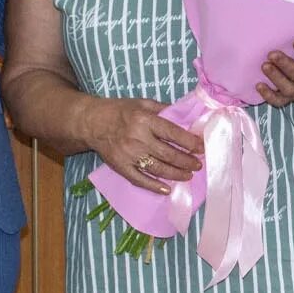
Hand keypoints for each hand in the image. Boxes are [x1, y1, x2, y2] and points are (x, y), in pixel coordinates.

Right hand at [79, 97, 203, 194]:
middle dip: (186, 161)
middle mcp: (138, 138)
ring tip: (188, 175)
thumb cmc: (120, 111)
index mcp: (145, 120)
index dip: (189, 142)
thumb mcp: (142, 103)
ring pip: (157, 168)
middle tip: (198, 164)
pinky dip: (154, 186)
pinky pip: (140, 179)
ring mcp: (129, 155)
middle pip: (168, 154)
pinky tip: (167, 189)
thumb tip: (185, 116)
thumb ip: (163, 108)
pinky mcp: (121, 167)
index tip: (201, 148)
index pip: (173, 133)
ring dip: (176, 174)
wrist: (91, 122)